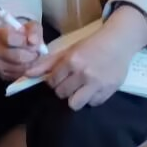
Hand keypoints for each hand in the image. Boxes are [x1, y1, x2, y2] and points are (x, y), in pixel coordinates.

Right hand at [0, 18, 44, 81]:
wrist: (16, 43)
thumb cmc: (24, 33)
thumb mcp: (31, 26)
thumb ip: (33, 31)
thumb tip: (33, 41)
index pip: (10, 38)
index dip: (25, 42)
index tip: (33, 42)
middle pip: (17, 56)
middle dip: (32, 55)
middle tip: (37, 52)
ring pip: (19, 67)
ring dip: (31, 63)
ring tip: (33, 57)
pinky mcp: (2, 74)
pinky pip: (18, 75)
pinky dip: (26, 70)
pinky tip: (27, 63)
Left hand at [26, 9, 146, 110]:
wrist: (119, 42)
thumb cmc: (91, 45)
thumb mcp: (69, 50)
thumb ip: (48, 63)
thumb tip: (27, 74)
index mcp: (72, 61)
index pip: (52, 81)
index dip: (54, 81)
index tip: (60, 77)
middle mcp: (83, 73)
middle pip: (62, 94)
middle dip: (64, 89)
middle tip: (71, 82)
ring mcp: (97, 84)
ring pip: (75, 104)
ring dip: (75, 97)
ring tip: (80, 89)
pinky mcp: (108, 91)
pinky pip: (92, 103)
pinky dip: (91, 98)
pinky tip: (94, 88)